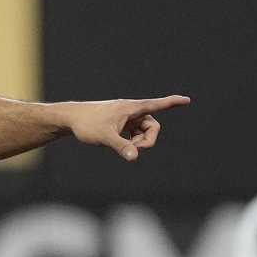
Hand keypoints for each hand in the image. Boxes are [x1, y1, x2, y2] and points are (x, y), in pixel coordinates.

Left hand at [63, 94, 190, 161]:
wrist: (70, 119)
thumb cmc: (87, 124)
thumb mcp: (104, 137)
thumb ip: (121, 147)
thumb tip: (134, 157)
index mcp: (131, 108)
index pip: (156, 105)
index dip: (172, 102)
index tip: (187, 100)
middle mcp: (131, 111)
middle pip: (152, 126)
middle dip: (147, 140)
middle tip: (132, 150)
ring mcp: (126, 117)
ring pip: (143, 132)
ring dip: (138, 142)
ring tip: (122, 147)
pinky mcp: (120, 123)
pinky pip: (134, 134)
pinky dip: (131, 142)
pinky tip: (118, 144)